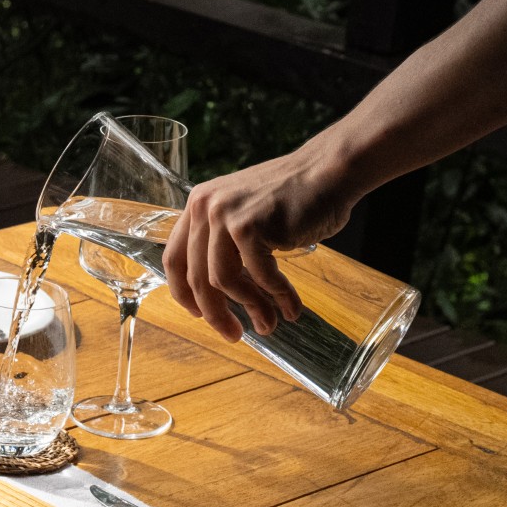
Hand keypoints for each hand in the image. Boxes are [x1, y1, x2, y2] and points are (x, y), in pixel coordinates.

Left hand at [161, 142, 360, 339]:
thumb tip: (214, 296)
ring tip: (269, 325)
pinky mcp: (250, 227)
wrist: (331, 171)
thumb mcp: (244, 215)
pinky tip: (291, 308)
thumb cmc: (294, 199)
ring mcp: (226, 216)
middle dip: (215, 314)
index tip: (200, 315)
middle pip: (197, 278)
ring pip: (225, 282)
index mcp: (198, 205)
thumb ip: (224, 245)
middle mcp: (205, 208)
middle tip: (233, 335)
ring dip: (251, 308)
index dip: (184, 294)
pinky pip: (260, 276)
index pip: (175, 260)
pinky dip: (277, 296)